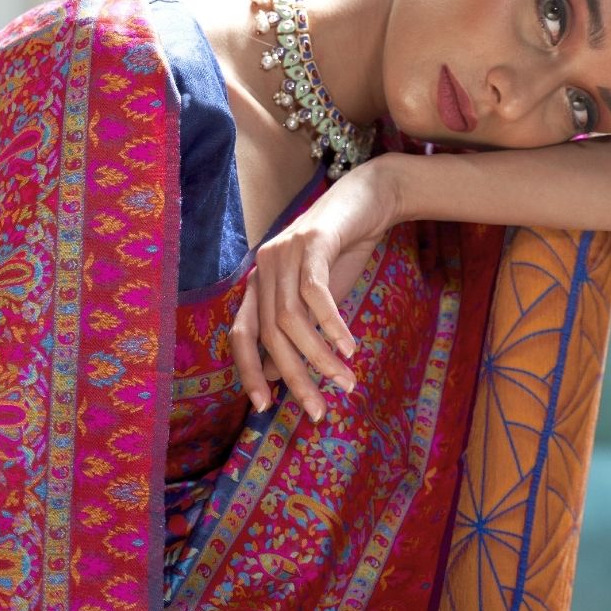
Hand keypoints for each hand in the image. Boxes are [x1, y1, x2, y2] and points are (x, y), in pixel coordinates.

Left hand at [229, 154, 401, 420]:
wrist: (368, 200)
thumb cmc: (340, 254)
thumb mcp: (315, 302)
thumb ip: (295, 332)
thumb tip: (275, 375)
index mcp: (258, 284)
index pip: (241, 335)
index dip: (249, 372)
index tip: (264, 406)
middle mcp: (263, 268)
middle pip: (270, 335)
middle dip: (295, 378)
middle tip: (319, 410)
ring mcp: (284, 252)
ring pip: (292, 320)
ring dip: (319, 357)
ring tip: (346, 381)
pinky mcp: (311, 240)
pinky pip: (315, 293)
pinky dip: (331, 324)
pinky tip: (349, 347)